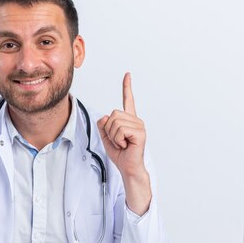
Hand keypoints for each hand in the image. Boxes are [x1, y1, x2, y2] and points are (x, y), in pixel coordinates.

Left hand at [97, 72, 151, 214]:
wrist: (128, 168)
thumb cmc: (120, 154)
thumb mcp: (106, 138)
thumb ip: (103, 126)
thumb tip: (105, 116)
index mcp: (129, 120)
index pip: (128, 100)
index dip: (127, 87)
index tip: (127, 75)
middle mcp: (136, 120)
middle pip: (112, 114)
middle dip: (109, 129)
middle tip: (118, 141)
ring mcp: (139, 126)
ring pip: (114, 122)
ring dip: (113, 136)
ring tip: (122, 144)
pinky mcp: (140, 133)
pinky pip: (120, 130)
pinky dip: (118, 140)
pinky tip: (126, 145)